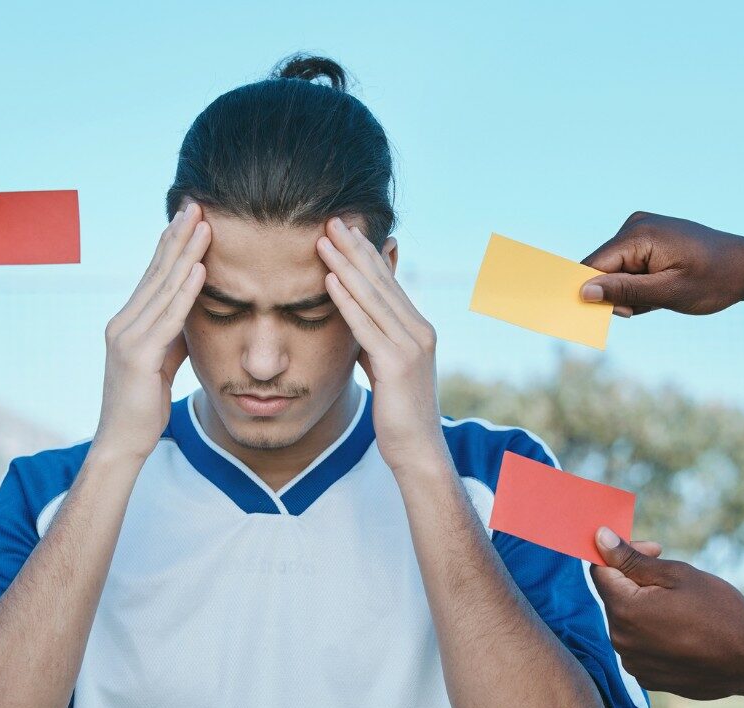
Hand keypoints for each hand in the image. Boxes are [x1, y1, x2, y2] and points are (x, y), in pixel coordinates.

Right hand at [94, 202, 209, 461]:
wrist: (122, 443)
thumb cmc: (143, 407)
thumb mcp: (164, 362)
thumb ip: (174, 335)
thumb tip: (193, 313)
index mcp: (128, 322)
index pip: (153, 275)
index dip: (171, 244)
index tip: (191, 216)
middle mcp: (123, 323)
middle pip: (156, 271)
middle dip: (178, 236)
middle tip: (196, 203)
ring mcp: (127, 338)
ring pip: (163, 288)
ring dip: (186, 253)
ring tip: (204, 224)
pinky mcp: (137, 356)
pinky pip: (168, 318)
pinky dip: (185, 291)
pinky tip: (200, 269)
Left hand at [316, 217, 444, 473]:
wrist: (417, 451)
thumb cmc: (398, 416)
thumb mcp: (384, 370)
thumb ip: (373, 343)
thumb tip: (356, 326)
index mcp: (417, 329)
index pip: (388, 283)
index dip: (366, 254)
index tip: (344, 230)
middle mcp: (419, 330)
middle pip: (382, 281)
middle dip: (355, 248)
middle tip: (333, 219)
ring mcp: (411, 345)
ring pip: (373, 296)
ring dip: (346, 264)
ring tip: (324, 239)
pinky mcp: (397, 363)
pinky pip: (366, 325)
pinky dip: (347, 300)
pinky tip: (330, 280)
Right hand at [580, 212, 743, 317]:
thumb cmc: (714, 280)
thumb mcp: (668, 293)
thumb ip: (624, 292)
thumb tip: (584, 292)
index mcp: (639, 235)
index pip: (593, 266)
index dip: (593, 293)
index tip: (615, 312)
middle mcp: (636, 225)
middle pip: (602, 269)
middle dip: (618, 294)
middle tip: (650, 305)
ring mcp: (642, 228)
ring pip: (615, 270)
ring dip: (631, 291)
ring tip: (662, 295)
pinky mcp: (648, 237)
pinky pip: (628, 265)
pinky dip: (640, 283)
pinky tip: (663, 286)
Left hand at [590, 527, 743, 699]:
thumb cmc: (719, 612)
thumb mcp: (679, 575)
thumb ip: (633, 559)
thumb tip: (600, 538)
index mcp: (624, 609)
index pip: (601, 571)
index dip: (623, 555)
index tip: (653, 551)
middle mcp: (620, 639)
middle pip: (615, 598)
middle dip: (637, 583)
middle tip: (676, 583)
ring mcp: (633, 662)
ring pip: (627, 624)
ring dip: (645, 611)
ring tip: (685, 612)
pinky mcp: (646, 677)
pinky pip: (640, 647)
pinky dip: (654, 636)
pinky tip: (684, 635)